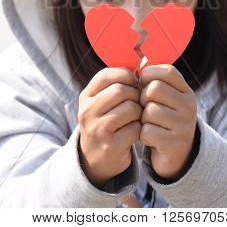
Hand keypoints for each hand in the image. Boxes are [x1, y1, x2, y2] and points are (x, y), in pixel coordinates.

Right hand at [77, 67, 141, 187]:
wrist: (95, 158)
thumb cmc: (105, 121)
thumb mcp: (100, 102)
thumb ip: (115, 84)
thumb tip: (140, 68)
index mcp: (85, 97)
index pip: (106, 75)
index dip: (125, 75)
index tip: (133, 82)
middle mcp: (87, 112)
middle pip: (121, 90)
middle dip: (135, 94)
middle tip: (138, 101)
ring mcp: (98, 130)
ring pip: (131, 108)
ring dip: (140, 111)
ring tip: (138, 116)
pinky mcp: (111, 146)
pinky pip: (136, 128)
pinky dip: (141, 128)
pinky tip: (136, 131)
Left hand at [138, 64, 197, 179]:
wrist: (176, 155)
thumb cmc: (163, 119)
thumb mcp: (165, 98)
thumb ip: (154, 82)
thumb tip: (136, 68)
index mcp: (186, 92)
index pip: (167, 71)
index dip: (149, 75)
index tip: (144, 85)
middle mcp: (189, 106)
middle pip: (154, 89)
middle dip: (143, 99)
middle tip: (145, 108)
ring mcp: (184, 126)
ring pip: (149, 111)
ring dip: (142, 119)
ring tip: (149, 124)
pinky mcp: (175, 145)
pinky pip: (147, 132)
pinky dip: (143, 135)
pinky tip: (150, 138)